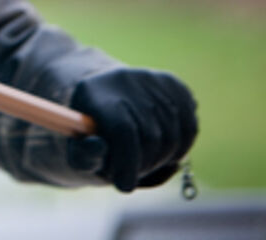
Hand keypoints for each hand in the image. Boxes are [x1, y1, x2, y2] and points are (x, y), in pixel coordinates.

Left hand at [67, 67, 197, 191]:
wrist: (103, 99)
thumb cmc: (88, 134)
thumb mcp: (76, 149)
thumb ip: (82, 155)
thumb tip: (98, 145)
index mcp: (91, 92)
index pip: (123, 129)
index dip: (127, 162)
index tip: (124, 186)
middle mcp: (123, 78)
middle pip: (150, 135)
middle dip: (143, 165)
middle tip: (132, 172)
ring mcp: (150, 78)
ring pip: (174, 135)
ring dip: (163, 160)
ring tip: (143, 160)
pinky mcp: (172, 83)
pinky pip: (189, 127)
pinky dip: (180, 148)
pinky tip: (161, 148)